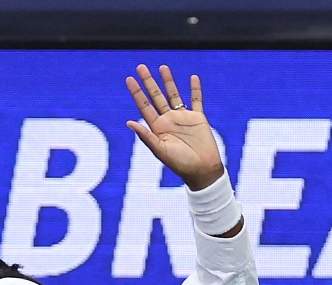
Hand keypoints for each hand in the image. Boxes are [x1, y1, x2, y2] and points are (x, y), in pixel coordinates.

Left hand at [126, 64, 224, 192]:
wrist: (202, 170)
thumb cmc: (180, 164)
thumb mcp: (160, 151)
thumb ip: (146, 136)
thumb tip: (129, 122)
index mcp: (158, 128)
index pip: (144, 106)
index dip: (137, 92)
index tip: (129, 79)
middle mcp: (169, 121)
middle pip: (156, 96)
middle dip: (148, 82)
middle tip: (141, 67)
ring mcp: (183, 118)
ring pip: (174, 95)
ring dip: (168, 81)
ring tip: (162, 67)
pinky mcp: (198, 118)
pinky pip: (196, 100)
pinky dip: (195, 89)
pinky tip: (193, 78)